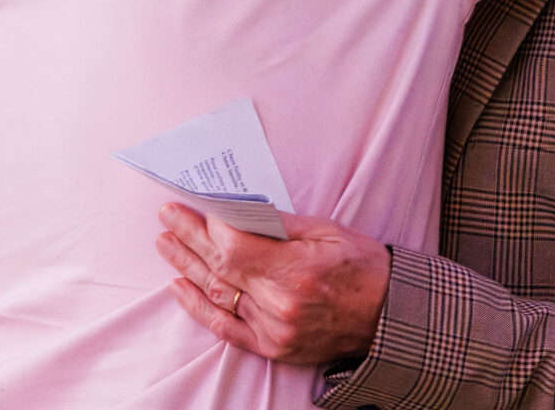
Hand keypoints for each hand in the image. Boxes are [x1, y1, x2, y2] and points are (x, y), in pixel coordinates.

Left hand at [154, 203, 389, 363]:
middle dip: (189, 237)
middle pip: (220, 267)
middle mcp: (280, 304)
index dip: (210, 226)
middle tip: (168, 215)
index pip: (235, 246)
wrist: (389, 317)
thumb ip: (281, 224)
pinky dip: (199, 307)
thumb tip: (240, 211)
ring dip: (187, 266)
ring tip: (166, 243)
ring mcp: (274, 329)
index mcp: (296, 271)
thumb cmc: (362, 268)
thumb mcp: (328, 231)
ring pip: (217, 294)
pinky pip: (225, 328)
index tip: (194, 206)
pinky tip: (179, 285)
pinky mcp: (272, 347)